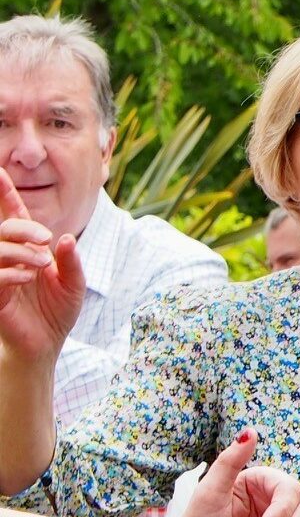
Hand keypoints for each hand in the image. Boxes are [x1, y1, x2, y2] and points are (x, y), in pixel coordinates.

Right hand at [0, 168, 83, 365]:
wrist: (47, 344)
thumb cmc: (57, 312)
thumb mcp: (74, 283)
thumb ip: (71, 261)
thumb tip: (62, 238)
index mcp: (29, 251)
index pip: (15, 218)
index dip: (7, 195)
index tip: (0, 173)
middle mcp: (10, 259)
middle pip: (5, 228)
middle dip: (24, 227)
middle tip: (46, 240)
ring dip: (20, 251)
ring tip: (42, 264)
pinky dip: (11, 273)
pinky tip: (28, 278)